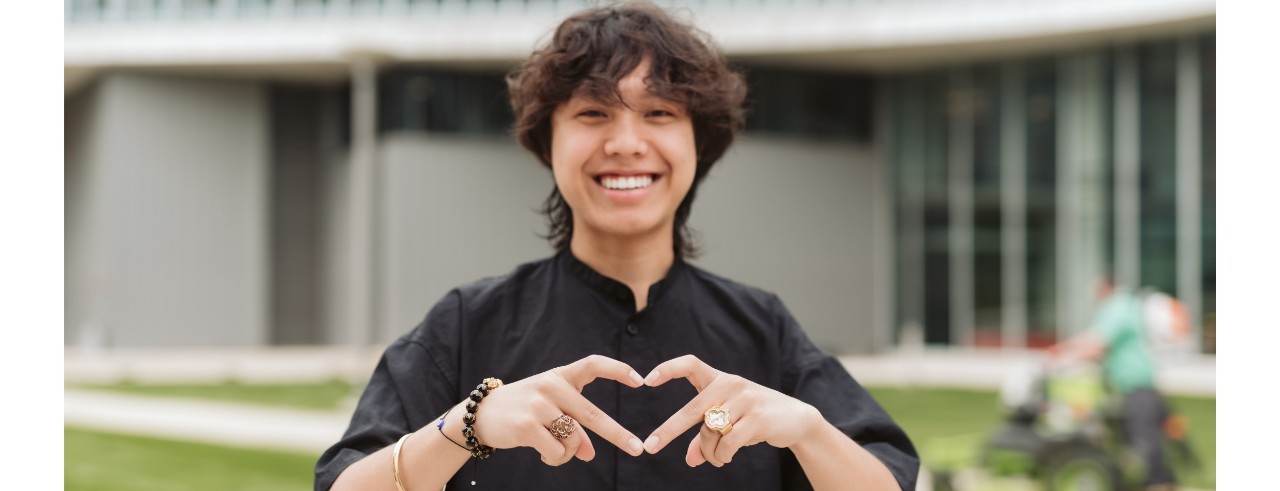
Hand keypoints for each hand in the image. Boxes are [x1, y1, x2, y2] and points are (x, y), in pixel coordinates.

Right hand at [470, 355, 646, 465]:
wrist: (481, 414)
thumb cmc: (523, 410)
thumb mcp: (550, 411)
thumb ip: (573, 427)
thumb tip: (589, 453)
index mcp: (559, 376)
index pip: (593, 364)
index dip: (618, 370)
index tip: (641, 381)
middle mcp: (551, 386)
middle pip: (593, 414)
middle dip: (618, 434)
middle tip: (637, 448)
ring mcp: (539, 405)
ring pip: (574, 440)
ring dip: (569, 453)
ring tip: (553, 450)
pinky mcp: (528, 426)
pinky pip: (557, 452)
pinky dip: (555, 459)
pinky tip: (543, 453)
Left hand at [640, 354, 821, 466]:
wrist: (796, 418)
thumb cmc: (754, 417)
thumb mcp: (729, 421)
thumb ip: (707, 437)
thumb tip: (691, 460)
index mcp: (720, 379)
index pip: (690, 364)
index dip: (668, 369)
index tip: (646, 381)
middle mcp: (730, 385)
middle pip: (692, 410)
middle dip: (669, 430)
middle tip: (650, 446)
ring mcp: (744, 400)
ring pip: (710, 433)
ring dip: (709, 453)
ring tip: (716, 459)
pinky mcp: (756, 419)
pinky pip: (727, 444)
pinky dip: (721, 456)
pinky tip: (726, 458)